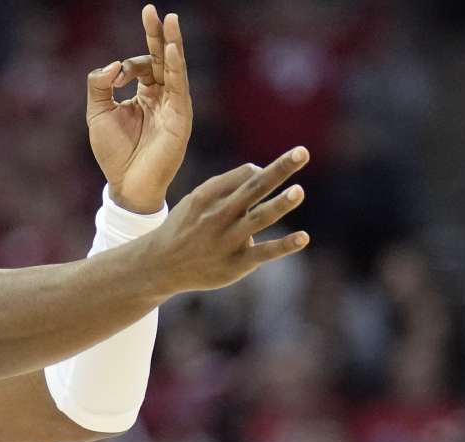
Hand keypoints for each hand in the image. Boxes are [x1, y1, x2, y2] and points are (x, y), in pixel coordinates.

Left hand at [86, 5, 191, 213]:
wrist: (126, 184)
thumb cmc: (114, 153)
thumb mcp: (97, 113)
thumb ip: (99, 85)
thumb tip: (113, 63)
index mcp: (144, 95)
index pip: (143, 65)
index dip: (128, 64)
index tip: (115, 77)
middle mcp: (162, 97)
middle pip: (162, 58)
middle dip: (157, 34)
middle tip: (152, 11)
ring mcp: (174, 106)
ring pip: (174, 67)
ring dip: (171, 42)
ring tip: (170, 19)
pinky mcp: (180, 117)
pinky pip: (180, 86)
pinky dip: (176, 66)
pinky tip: (172, 49)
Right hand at [141, 147, 311, 293]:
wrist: (160, 265)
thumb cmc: (185, 227)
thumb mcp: (196, 200)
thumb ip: (227, 186)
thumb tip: (263, 171)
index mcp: (208, 195)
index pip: (245, 175)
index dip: (262, 173)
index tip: (264, 180)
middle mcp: (219, 215)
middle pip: (254, 188)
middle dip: (279, 170)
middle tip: (302, 153)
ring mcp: (228, 240)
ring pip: (259, 219)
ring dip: (280, 204)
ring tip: (299, 191)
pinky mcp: (236, 264)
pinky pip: (263, 253)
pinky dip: (284, 245)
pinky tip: (303, 237)